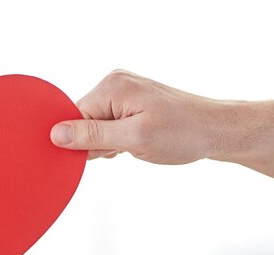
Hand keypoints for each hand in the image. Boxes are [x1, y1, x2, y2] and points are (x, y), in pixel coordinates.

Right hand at [50, 70, 273, 183]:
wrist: (217, 130)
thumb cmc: (182, 134)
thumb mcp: (134, 139)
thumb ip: (93, 135)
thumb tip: (56, 135)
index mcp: (112, 86)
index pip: (73, 116)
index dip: (81, 141)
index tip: (101, 154)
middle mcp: (115, 83)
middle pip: (83, 120)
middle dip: (97, 142)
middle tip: (123, 150)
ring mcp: (123, 91)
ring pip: (95, 124)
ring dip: (108, 142)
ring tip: (134, 145)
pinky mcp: (131, 101)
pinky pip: (108, 123)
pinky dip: (117, 138)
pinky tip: (135, 143)